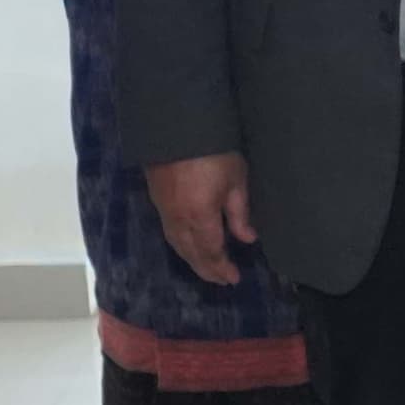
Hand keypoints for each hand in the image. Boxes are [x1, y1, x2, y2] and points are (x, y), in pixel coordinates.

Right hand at [145, 152, 255, 283]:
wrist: (176, 124)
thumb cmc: (214, 151)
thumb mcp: (236, 180)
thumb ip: (240, 213)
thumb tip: (248, 239)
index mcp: (200, 216)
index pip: (211, 251)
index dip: (222, 267)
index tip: (233, 279)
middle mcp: (178, 219)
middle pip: (191, 253)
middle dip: (206, 269)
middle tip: (220, 280)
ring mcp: (164, 209)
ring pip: (177, 244)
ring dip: (192, 260)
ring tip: (206, 268)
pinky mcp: (156, 198)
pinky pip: (169, 231)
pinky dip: (180, 245)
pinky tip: (188, 245)